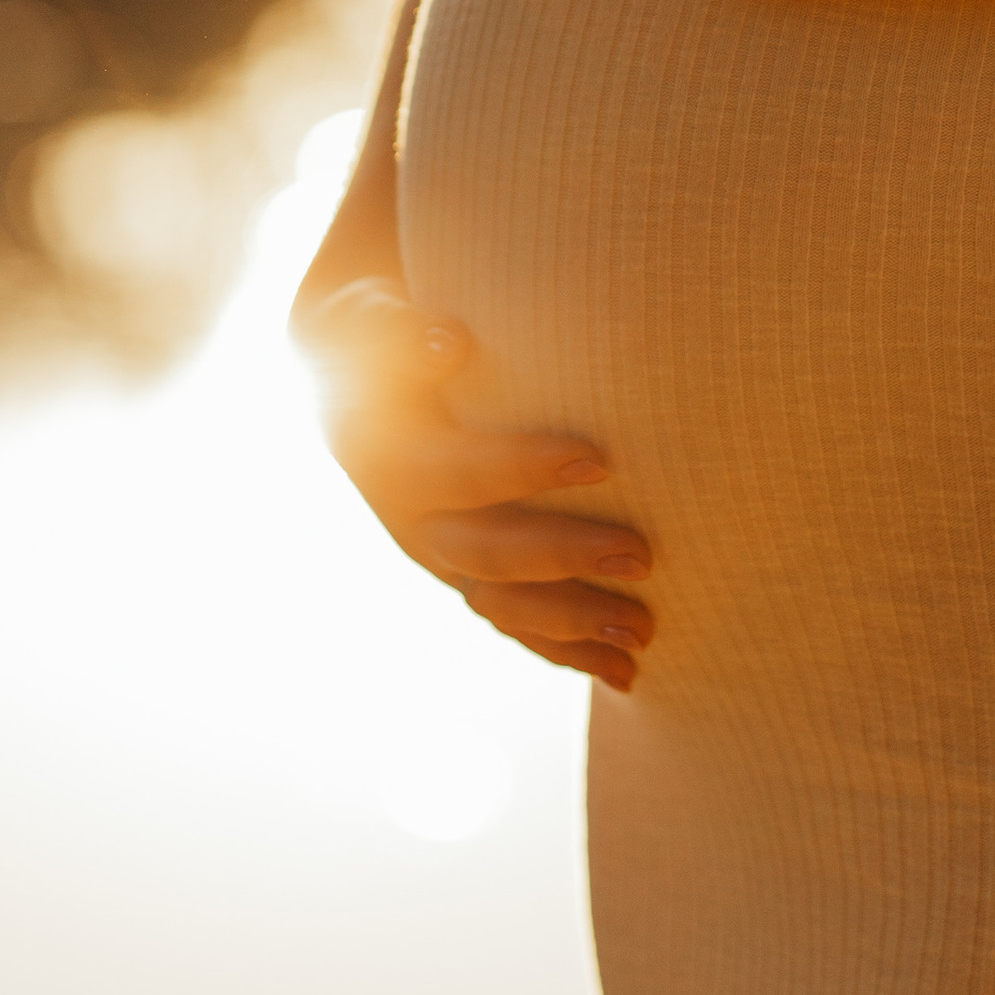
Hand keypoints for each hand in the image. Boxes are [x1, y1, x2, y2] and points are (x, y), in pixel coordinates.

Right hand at [296, 279, 654, 690]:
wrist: (349, 383)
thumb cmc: (380, 338)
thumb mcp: (372, 321)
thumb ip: (400, 330)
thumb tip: (446, 340)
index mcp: (394, 458)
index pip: (460, 471)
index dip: (523, 468)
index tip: (599, 460)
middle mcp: (416, 522)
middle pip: (489, 554)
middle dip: (567, 560)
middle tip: (642, 557)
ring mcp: (442, 558)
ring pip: (505, 607)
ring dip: (574, 627)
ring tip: (645, 638)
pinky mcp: (468, 578)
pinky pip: (516, 626)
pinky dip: (567, 654)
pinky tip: (624, 674)